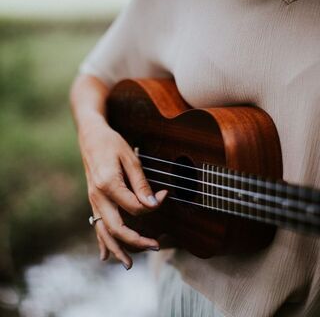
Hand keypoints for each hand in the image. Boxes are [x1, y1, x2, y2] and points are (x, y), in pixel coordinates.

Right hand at [79, 118, 167, 269]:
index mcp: (109, 184)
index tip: (164, 195)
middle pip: (116, 227)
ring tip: (129, 264)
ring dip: (117, 249)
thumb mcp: (131, 158)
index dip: (152, 204)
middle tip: (156, 247)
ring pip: (103, 231)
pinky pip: (96, 225)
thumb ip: (141, 184)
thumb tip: (153, 204)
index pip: (134, 206)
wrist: (90, 136)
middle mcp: (98, 196)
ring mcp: (94, 200)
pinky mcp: (94, 200)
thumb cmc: (112, 144)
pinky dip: (102, 242)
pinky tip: (105, 255)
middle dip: (136, 241)